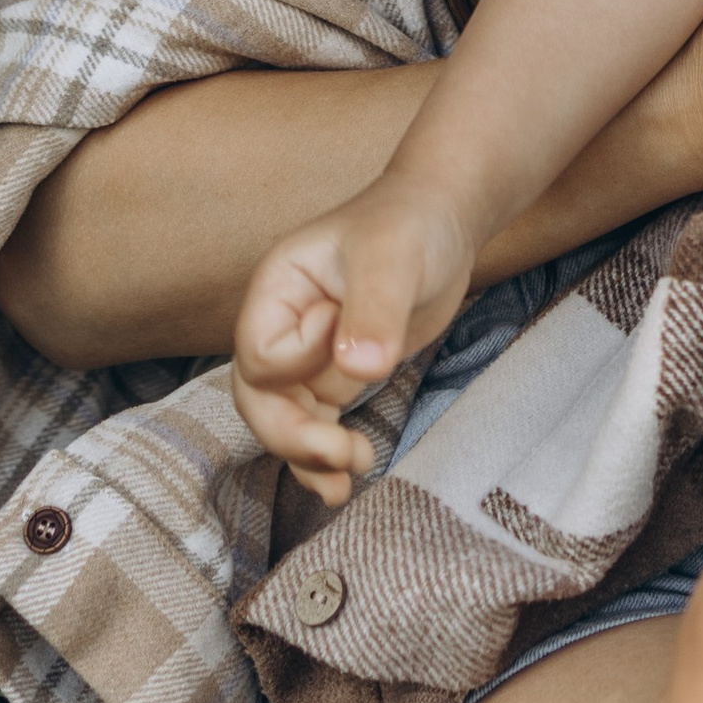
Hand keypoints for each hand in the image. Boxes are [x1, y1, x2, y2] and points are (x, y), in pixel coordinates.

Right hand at [232, 177, 475, 504]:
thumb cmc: (410, 224)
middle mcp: (282, 325)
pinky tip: (345, 481)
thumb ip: (374, 310)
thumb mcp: (393, 259)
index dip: (297, 365)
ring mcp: (307, 352)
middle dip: (293, 436)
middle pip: (259, 398)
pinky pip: (316, 422)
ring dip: (308, 457)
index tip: (346, 340)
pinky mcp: (336, 372)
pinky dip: (325, 455)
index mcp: (276, 290)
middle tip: (340, 457)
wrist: (443, 218)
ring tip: (345, 483)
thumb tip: (358, 369)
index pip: (260, 355)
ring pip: (284, 420)